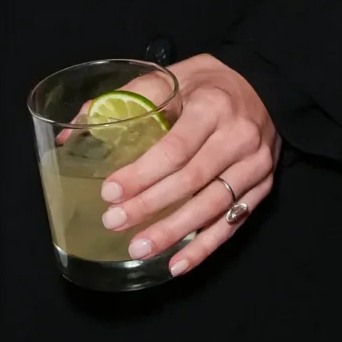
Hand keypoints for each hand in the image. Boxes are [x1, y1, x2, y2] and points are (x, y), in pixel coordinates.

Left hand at [99, 55, 278, 276]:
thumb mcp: (172, 76)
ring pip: (212, 207)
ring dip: (173, 233)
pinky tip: (178, 265)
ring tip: (139, 248)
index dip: (141, 175)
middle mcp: (238, 137)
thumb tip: (75, 129)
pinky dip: (205, 247)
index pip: (174, 149)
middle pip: (191, 181)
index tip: (110, 192)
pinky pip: (232, 223)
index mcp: (212, 107)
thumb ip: (127, 99)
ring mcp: (254, 165)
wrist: (266, 85)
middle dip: (149, 206)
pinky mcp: (263, 186)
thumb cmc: (210, 83)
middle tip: (114, 222)